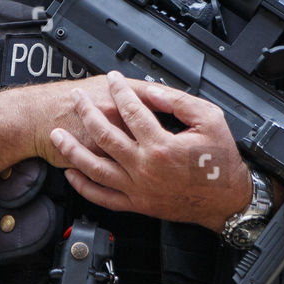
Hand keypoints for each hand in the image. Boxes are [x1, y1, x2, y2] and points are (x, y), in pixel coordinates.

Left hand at [48, 71, 251, 229]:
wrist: (226, 200)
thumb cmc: (221, 162)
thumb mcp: (210, 120)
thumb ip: (180, 103)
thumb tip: (152, 91)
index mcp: (162, 146)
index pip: (132, 111)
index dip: (120, 91)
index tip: (113, 80)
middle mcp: (145, 167)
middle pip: (105, 135)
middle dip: (87, 113)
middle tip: (77, 99)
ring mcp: (138, 188)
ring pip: (96, 168)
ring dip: (73, 150)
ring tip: (58, 136)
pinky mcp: (137, 204)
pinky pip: (103, 197)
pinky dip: (84, 186)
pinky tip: (72, 173)